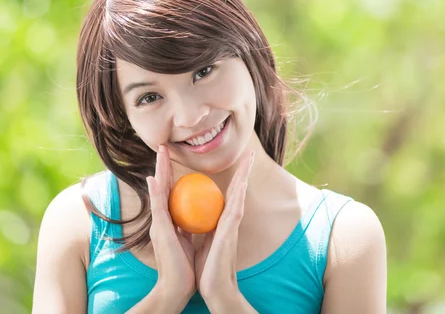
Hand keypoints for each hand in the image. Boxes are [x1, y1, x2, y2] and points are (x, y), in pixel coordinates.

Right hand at [146, 144, 195, 303]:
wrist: (178, 285)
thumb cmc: (185, 265)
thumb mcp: (189, 240)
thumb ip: (189, 226)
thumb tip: (195, 216)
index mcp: (171, 220)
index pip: (172, 191)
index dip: (171, 174)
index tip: (171, 158)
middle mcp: (162, 219)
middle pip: (163, 186)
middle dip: (163, 166)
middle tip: (162, 147)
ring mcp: (159, 224)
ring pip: (159, 191)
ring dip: (159, 170)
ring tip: (160, 153)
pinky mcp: (159, 230)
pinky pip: (158, 206)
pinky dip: (156, 191)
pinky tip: (154, 178)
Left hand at [194, 150, 254, 298]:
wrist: (214, 289)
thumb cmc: (207, 268)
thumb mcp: (202, 241)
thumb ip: (201, 226)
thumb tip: (194, 215)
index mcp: (221, 221)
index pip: (227, 194)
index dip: (233, 178)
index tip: (238, 162)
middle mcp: (229, 221)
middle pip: (238, 191)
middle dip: (244, 172)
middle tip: (250, 153)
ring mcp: (231, 228)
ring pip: (239, 197)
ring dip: (244, 178)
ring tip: (249, 160)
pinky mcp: (229, 236)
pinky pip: (235, 213)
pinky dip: (239, 198)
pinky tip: (241, 185)